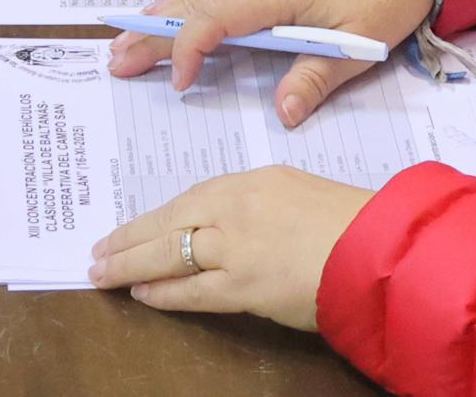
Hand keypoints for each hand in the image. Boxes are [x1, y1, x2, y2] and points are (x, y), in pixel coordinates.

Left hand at [88, 166, 372, 329]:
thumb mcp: (297, 193)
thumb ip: (260, 205)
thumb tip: (230, 226)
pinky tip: (142, 293)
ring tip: (104, 273)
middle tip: (98, 250)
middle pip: (169, 222)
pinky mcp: (245, 286)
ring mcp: (237, 247)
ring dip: (131, 264)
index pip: (190, 199)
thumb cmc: (348, 222)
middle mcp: (237, 208)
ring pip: (170, 253)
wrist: (377, 248)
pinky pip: (192, 290)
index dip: (156, 217)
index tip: (131, 226)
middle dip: (129, 237)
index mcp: (251, 182)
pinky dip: (164, 292)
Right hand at [104, 0, 437, 123]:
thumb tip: (283, 114)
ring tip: (123, 46)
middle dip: (152, 31)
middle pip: (193, 4)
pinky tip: (165, 25)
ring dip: (161, 21)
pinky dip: (183, 14)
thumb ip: (317, 78)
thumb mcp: (359, 45)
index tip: (181, 86)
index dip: (192, 49)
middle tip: (115, 61)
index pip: (216, 16)